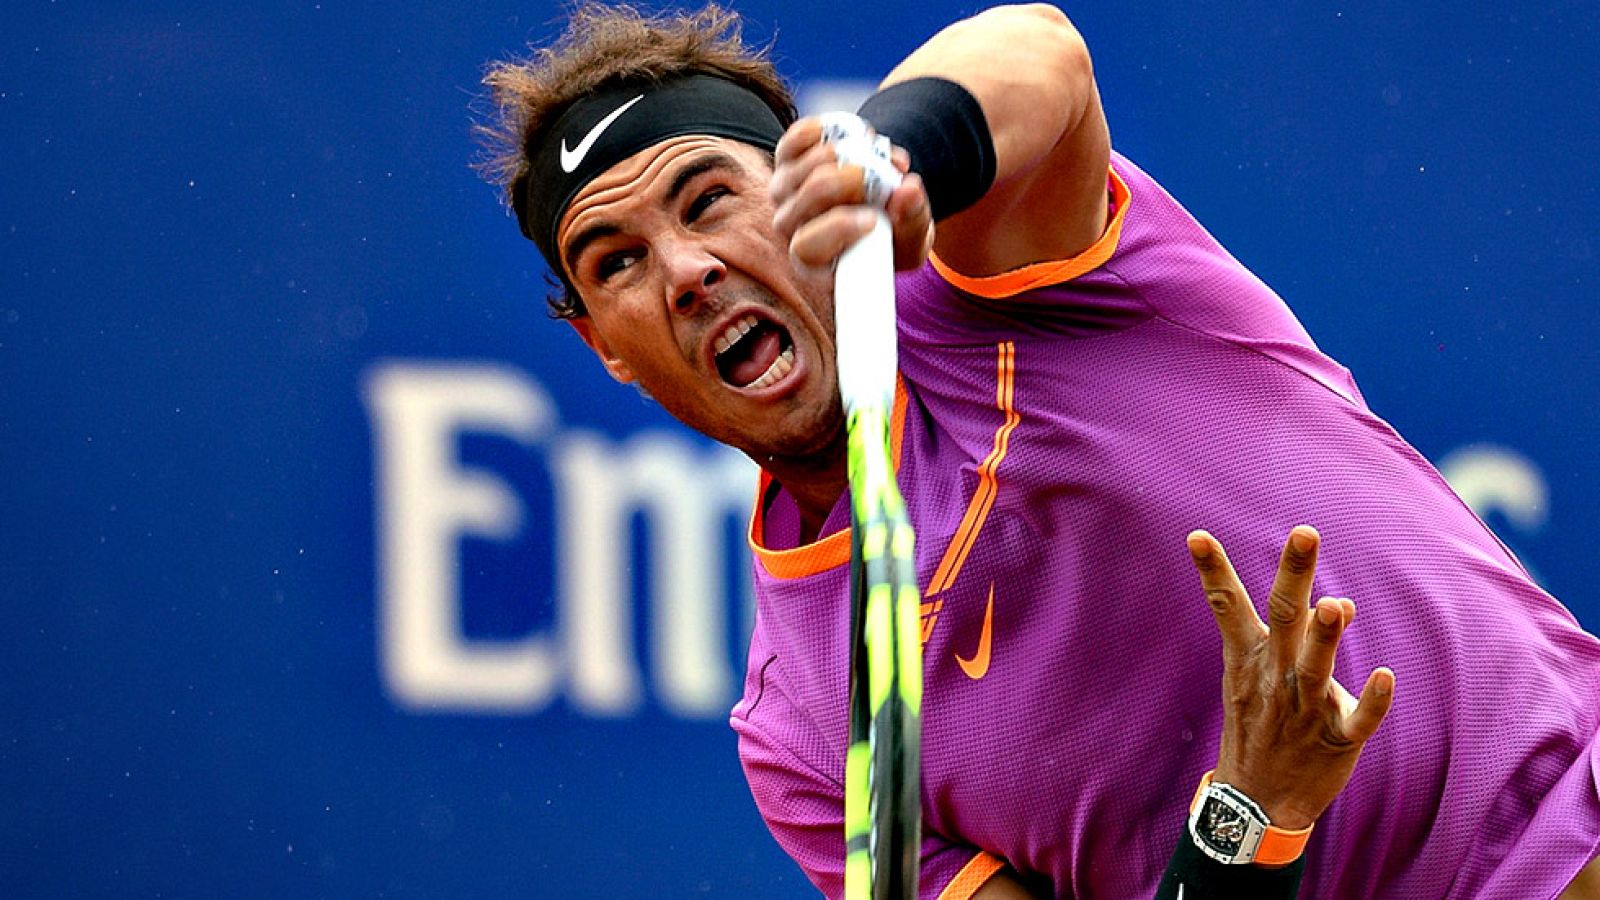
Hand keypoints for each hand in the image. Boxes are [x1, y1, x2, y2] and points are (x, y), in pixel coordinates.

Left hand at [769, 117, 933, 271]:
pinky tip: (856, 138)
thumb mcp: (911, 241)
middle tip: (887, 177)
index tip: (874, 219)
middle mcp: (788, 224)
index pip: (807, 245)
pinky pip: (800, 134)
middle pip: (817, 189)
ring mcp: (784, 188)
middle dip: (860, 177)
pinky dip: (833, 129)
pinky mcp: (785, 157)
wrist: (878, 209)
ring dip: (856, 151)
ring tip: (880, 160)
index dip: (840, 227)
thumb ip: (912, 221)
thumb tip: (907, 190)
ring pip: (817, 158)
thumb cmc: (892, 236)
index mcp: (813, 258)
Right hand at [1187, 526, 1395, 831]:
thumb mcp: (1256, 676)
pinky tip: (1385, 677)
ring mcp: (1304, 709)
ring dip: (1325, 638)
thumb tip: (1333, 600)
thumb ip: (1291, 634)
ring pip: (1315, 668)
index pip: (1228, 606)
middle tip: (1305, 533)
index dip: (1213, 571)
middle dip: (1294, 575)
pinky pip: (1357, 721)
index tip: (1197, 535)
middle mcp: (1275, 676)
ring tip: (1336, 606)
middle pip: (1284, 618)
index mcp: (1251, 657)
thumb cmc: (1260, 725)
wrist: (1257, 800)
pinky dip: (1370, 701)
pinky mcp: (1336, 741)